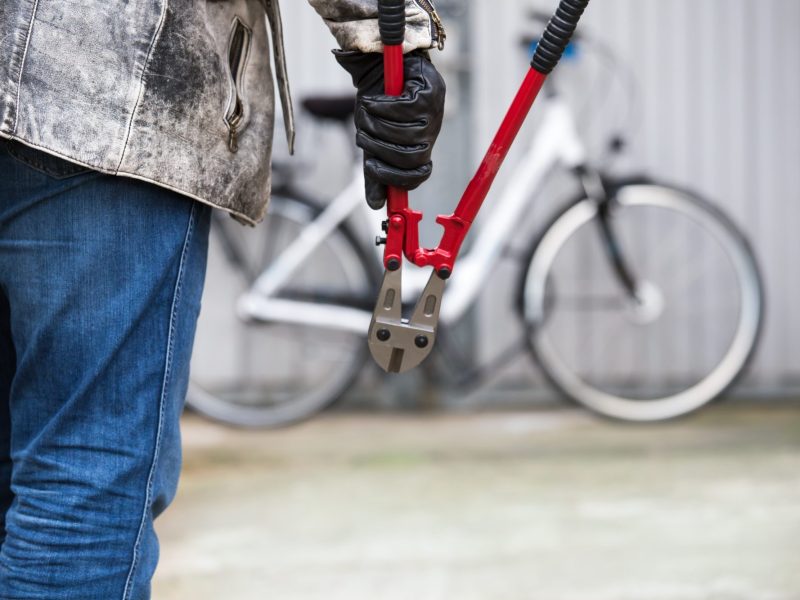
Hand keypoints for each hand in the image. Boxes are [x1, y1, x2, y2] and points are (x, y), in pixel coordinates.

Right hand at [335, 50, 445, 208]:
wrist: (379, 63)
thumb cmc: (377, 103)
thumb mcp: (372, 139)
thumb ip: (374, 170)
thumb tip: (375, 205)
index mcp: (420, 146)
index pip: (418, 174)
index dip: (397, 178)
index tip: (373, 167)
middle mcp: (431, 131)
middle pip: (410, 156)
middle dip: (380, 148)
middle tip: (362, 134)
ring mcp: (434, 111)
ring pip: (406, 133)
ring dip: (378, 124)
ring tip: (366, 111)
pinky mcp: (430, 91)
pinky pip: (404, 109)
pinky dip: (383, 105)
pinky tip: (374, 99)